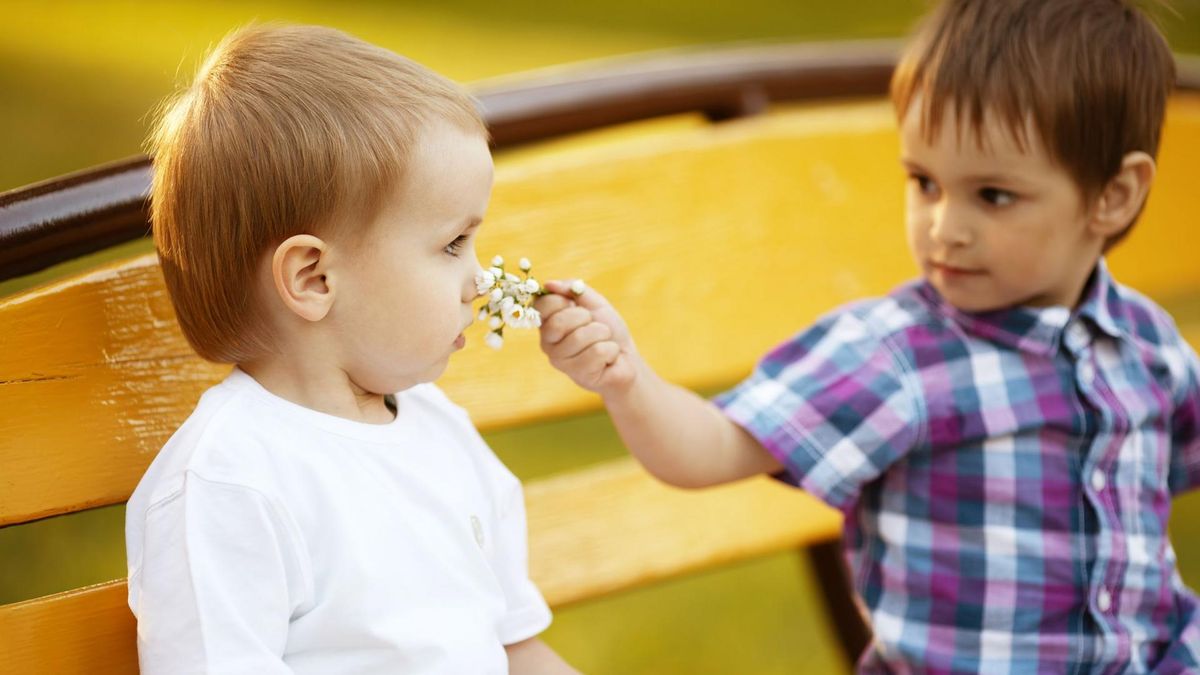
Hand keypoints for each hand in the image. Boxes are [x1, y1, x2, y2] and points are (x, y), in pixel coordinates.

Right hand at [533, 280, 638, 396]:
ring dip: (602, 334)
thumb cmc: (608, 329)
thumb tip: (549, 284)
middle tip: (594, 325)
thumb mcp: (593, 302)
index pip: (541, 305)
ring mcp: (562, 362)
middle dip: (586, 318)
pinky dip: (611, 350)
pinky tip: (608, 358)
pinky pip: (597, 352)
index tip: (576, 305)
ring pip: (581, 337)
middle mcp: (548, 344)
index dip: (563, 300)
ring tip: (604, 341)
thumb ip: (573, 289)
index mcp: (547, 323)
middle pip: (558, 322)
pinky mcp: (579, 375)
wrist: (627, 358)